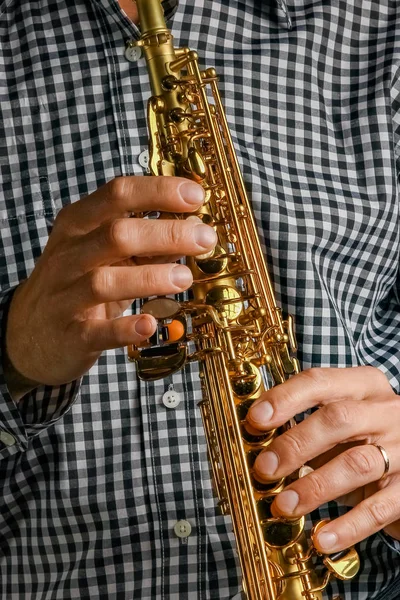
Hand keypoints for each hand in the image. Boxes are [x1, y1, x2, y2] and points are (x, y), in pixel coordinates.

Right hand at [5, 176, 214, 395]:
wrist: (30, 332)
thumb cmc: (77, 283)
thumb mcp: (105, 254)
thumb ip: (146, 241)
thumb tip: (193, 226)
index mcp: (78, 224)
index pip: (118, 194)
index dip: (159, 192)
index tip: (196, 196)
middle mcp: (69, 255)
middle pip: (116, 234)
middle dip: (165, 233)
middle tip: (205, 239)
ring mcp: (66, 296)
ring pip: (105, 281)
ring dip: (150, 277)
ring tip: (184, 278)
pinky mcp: (71, 336)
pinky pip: (98, 332)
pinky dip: (125, 328)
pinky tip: (150, 324)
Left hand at [247, 366, 399, 553]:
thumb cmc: (365, 439)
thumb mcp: (342, 423)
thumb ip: (308, 426)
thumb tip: (258, 444)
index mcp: (364, 386)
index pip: (320, 382)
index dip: (285, 399)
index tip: (256, 418)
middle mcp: (387, 412)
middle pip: (338, 419)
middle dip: (295, 443)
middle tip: (264, 468)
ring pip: (356, 463)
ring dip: (314, 486)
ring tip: (284, 506)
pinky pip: (379, 510)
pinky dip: (348, 526)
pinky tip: (322, 539)